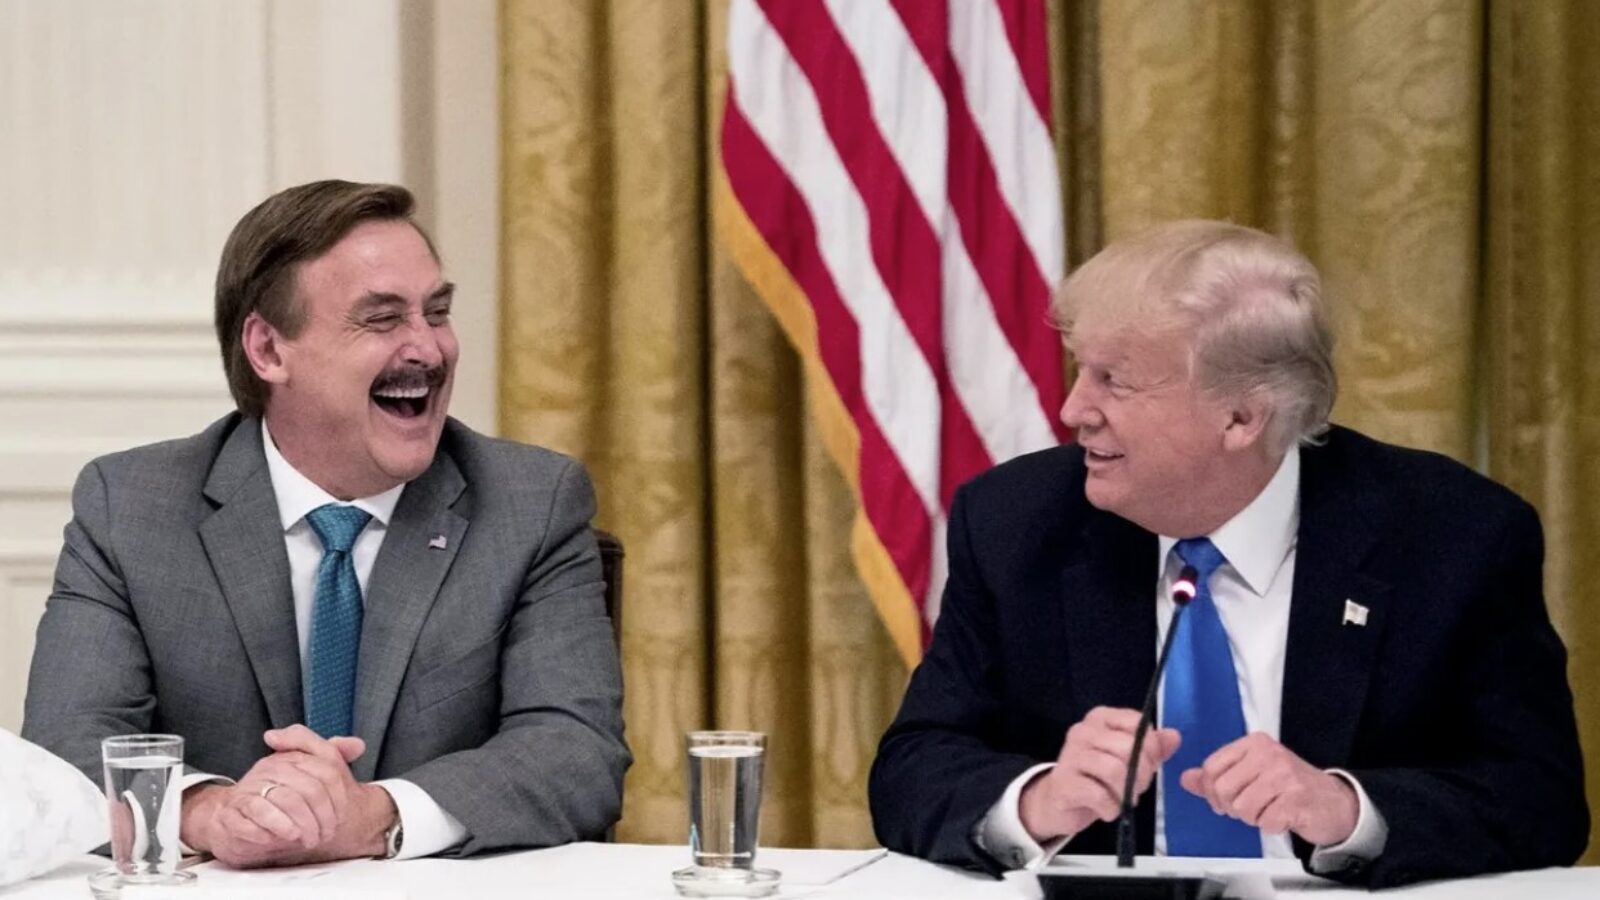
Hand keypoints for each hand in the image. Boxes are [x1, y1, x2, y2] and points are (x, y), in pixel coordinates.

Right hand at [182, 726, 394, 866]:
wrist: (229, 818)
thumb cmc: (273, 800)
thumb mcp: (305, 778)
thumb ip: (331, 758)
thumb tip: (358, 744)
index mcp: (289, 759)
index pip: (325, 770)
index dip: (337, 798)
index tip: (340, 817)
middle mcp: (268, 769)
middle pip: (307, 788)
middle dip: (321, 816)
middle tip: (324, 834)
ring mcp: (248, 789)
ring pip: (283, 800)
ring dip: (302, 825)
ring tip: (308, 838)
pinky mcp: (232, 810)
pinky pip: (255, 815)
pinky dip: (274, 829)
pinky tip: (284, 837)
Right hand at [1018, 706, 1181, 842]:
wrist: (1057, 802)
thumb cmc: (1097, 778)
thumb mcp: (1128, 761)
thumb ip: (1152, 748)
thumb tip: (1175, 736)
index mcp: (1101, 718)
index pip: (1138, 724)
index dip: (1150, 749)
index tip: (1144, 765)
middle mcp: (1083, 730)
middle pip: (1129, 748)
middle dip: (1141, 775)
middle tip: (1134, 789)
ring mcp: (1070, 755)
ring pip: (1115, 771)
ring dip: (1126, 794)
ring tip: (1121, 801)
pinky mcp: (1063, 782)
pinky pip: (1099, 795)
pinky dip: (1111, 808)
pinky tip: (1106, 810)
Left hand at [1179, 732, 1357, 845]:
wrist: (1335, 803)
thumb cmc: (1291, 788)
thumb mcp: (1252, 774)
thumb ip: (1218, 777)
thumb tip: (1186, 778)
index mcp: (1253, 744)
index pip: (1212, 767)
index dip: (1212, 791)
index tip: (1224, 800)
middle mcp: (1268, 754)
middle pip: (1224, 789)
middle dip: (1232, 808)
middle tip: (1251, 808)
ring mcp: (1284, 775)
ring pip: (1242, 808)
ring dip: (1253, 818)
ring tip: (1269, 810)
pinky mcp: (1296, 799)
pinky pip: (1264, 822)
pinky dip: (1271, 826)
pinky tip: (1283, 816)